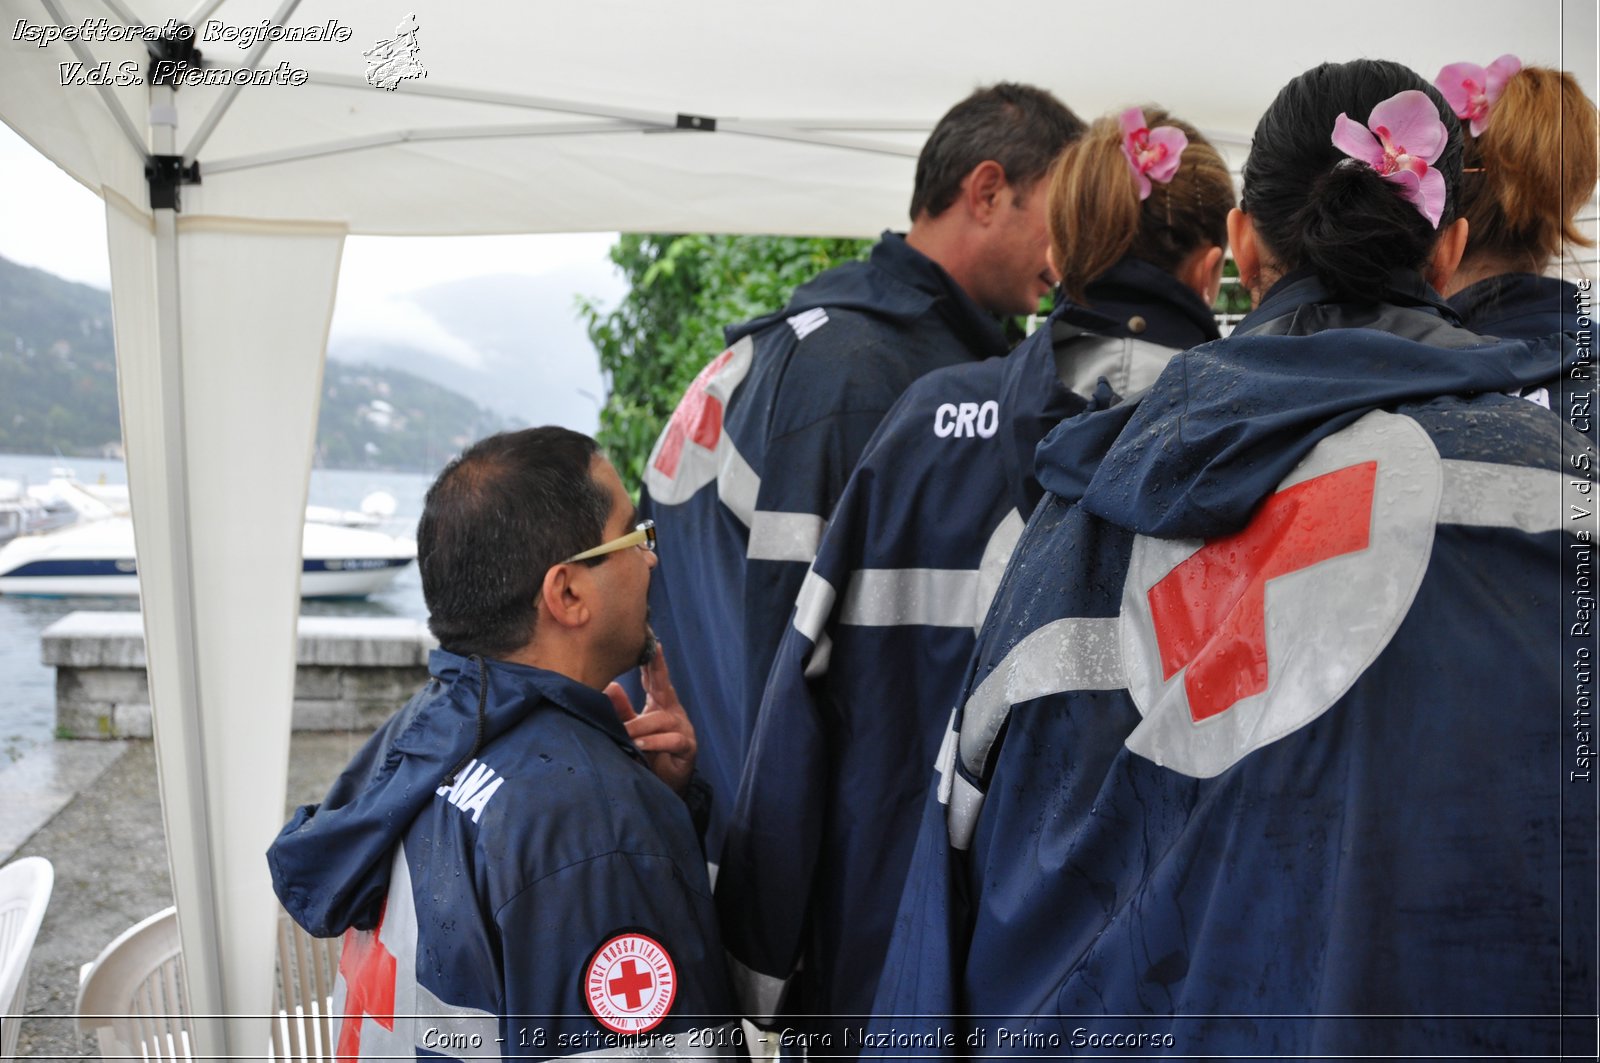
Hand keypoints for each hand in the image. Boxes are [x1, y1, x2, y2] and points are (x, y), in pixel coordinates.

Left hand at [604, 647, 695, 794]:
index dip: (653, 662)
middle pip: (665, 687)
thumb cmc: (649, 752)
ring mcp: (682, 728)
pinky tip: (640, 743)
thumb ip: (623, 710)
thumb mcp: (633, 729)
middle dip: (657, 670)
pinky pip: (672, 740)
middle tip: (649, 654)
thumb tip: (610, 686)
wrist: (666, 784)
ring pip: (662, 719)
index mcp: (660, 704)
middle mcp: (673, 712)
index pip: (655, 679)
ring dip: (641, 725)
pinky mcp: (687, 747)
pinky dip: (655, 742)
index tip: (652, 643)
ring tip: (625, 732)